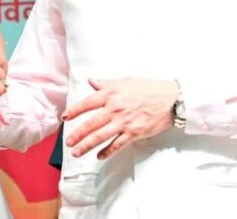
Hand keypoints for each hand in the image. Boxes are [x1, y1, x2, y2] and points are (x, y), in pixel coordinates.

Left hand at [62, 78, 178, 159]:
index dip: (74, 111)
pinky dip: (107, 152)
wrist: (171, 99)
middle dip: (77, 134)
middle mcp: (115, 109)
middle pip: (90, 124)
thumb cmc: (149, 88)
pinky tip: (99, 156)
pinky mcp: (134, 132)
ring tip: (76, 152)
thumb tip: (91, 80)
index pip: (87, 104)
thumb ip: (106, 83)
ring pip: (100, 136)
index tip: (65, 117)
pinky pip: (117, 145)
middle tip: (68, 142)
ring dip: (86, 145)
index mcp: (111, 94)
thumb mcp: (125, 81)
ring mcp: (124, 122)